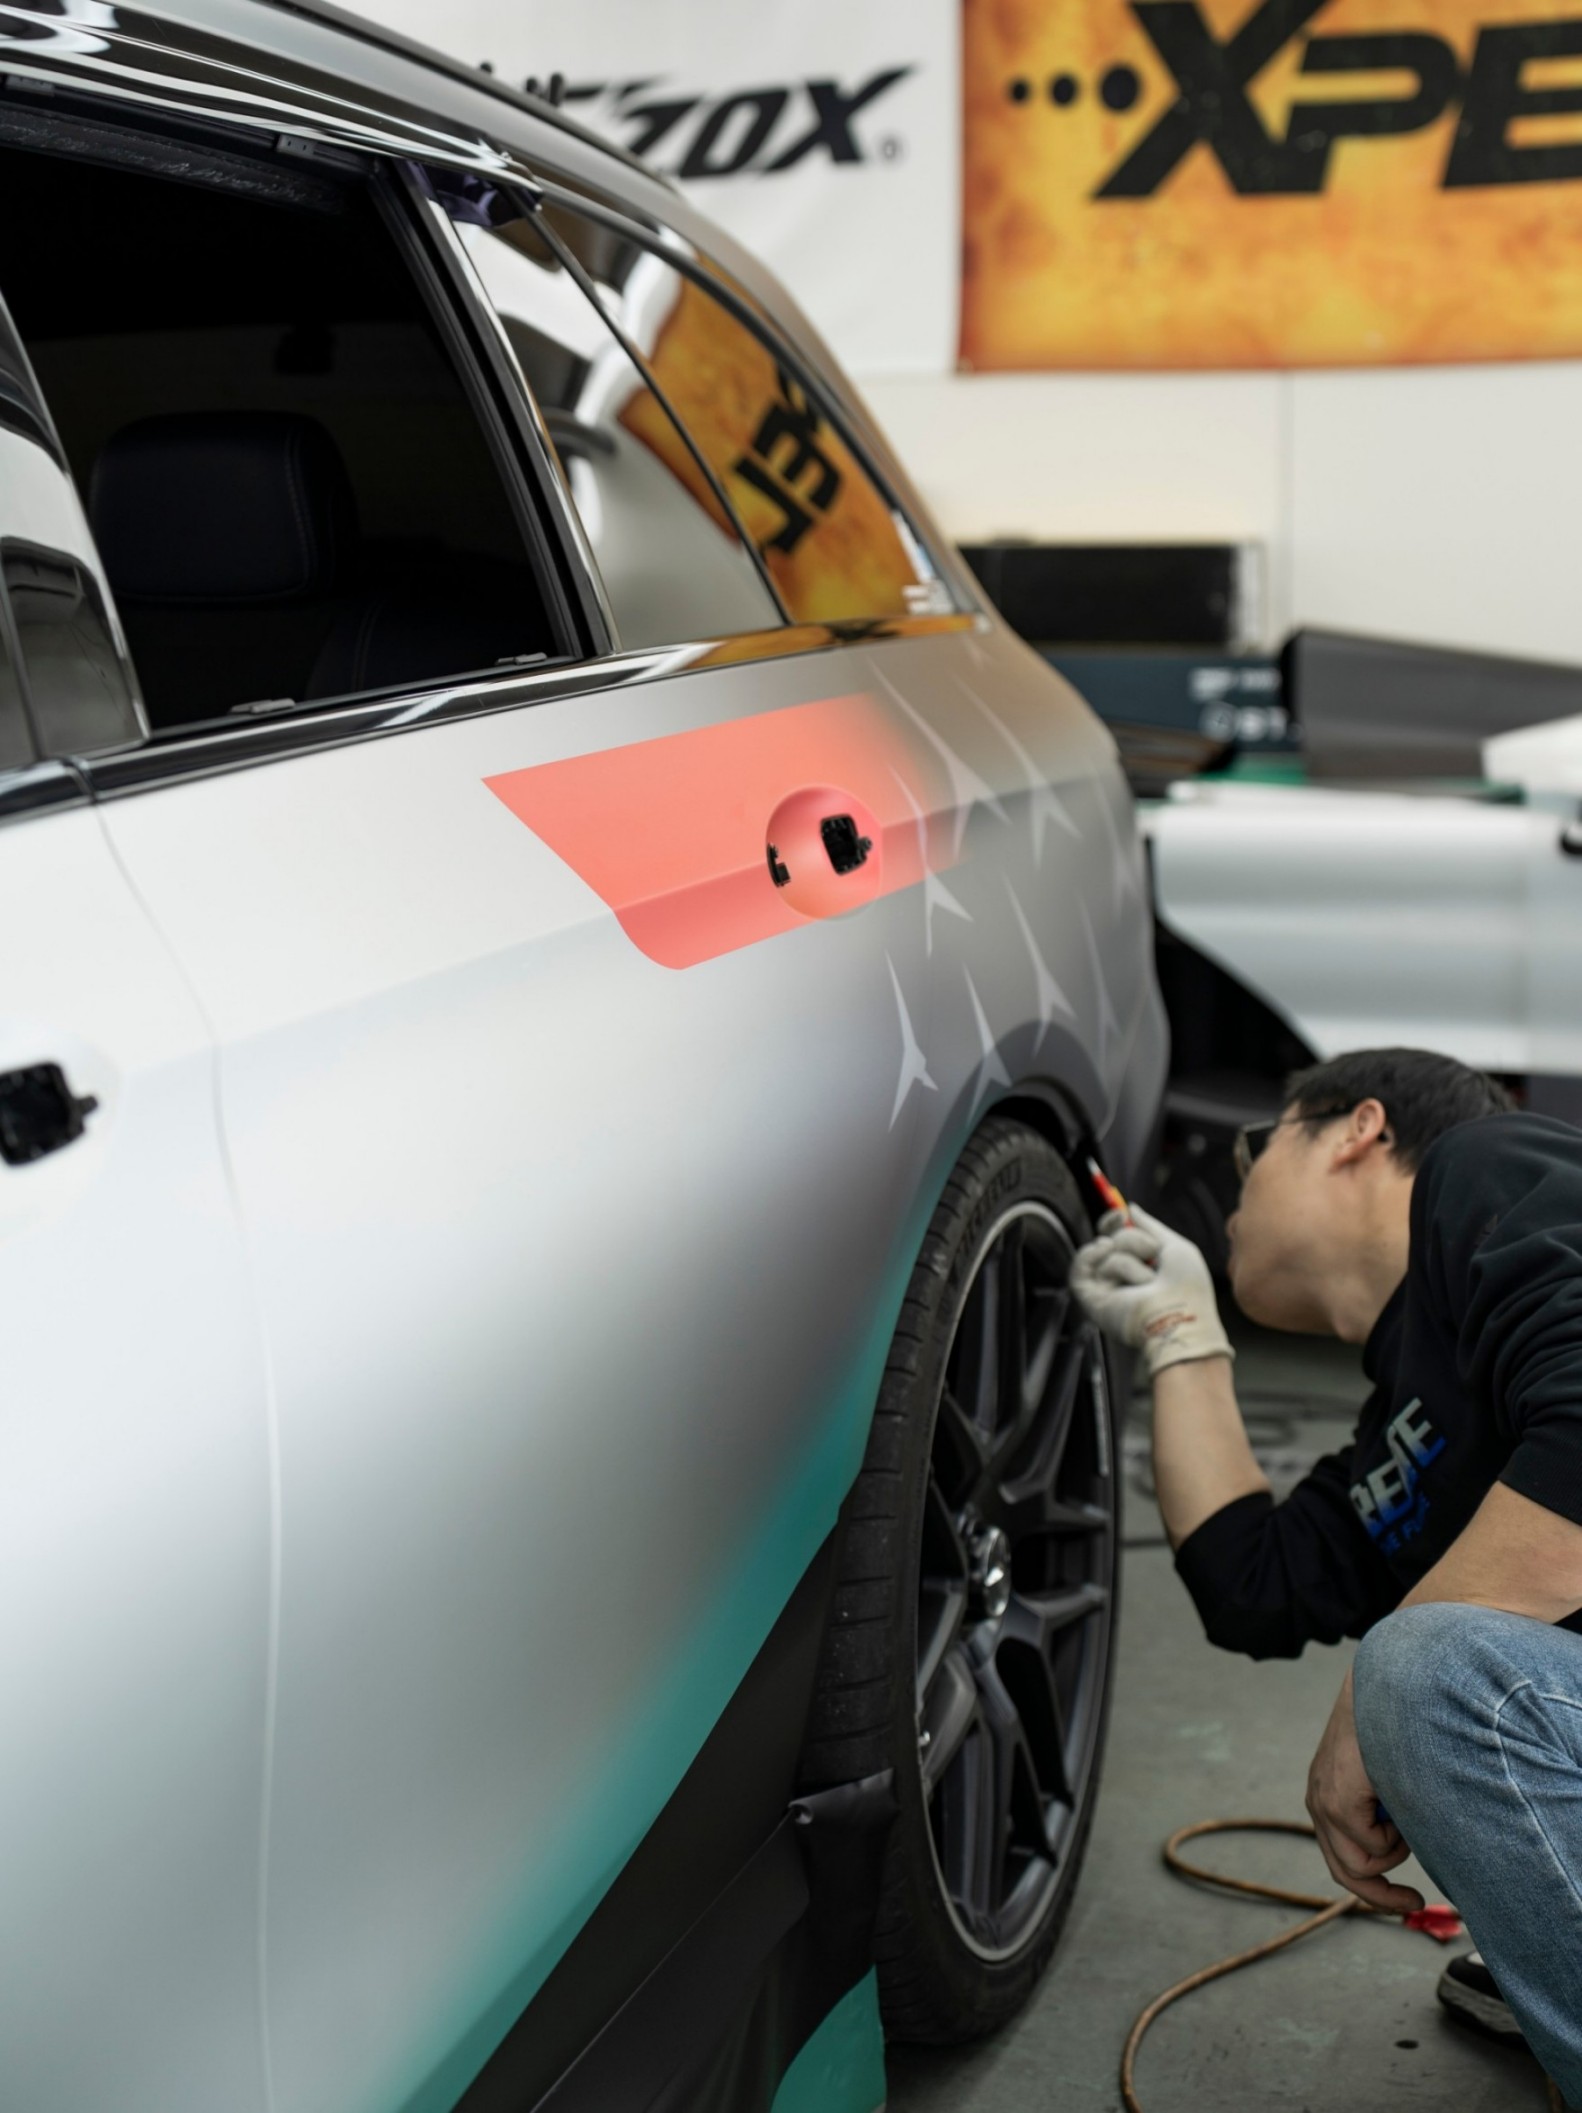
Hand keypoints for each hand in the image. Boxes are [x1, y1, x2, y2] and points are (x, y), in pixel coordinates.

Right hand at [1069, 1203, 1233, 1376]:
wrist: (1178, 1317)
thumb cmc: (1187, 1288)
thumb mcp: (1175, 1247)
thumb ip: (1151, 1226)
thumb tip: (1131, 1208)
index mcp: (1143, 1266)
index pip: (1119, 1237)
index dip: (1115, 1222)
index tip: (1120, 1213)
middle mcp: (1123, 1277)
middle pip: (1110, 1239)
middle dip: (1130, 1240)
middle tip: (1150, 1253)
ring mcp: (1107, 1288)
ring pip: (1103, 1252)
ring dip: (1129, 1259)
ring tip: (1147, 1281)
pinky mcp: (1092, 1299)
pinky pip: (1079, 1269)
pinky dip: (1089, 1256)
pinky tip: (1104, 1252)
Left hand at [1305, 1671, 1422, 1914]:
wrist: (1391, 1686)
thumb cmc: (1401, 1728)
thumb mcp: (1394, 1780)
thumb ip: (1391, 1813)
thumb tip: (1413, 1850)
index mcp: (1327, 1796)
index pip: (1341, 1860)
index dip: (1375, 1891)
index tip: (1412, 1903)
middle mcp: (1318, 1801)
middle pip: (1345, 1872)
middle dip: (1382, 1895)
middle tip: (1416, 1901)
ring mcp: (1323, 1801)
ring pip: (1362, 1864)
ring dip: (1395, 1849)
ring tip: (1404, 1811)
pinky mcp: (1337, 1801)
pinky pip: (1372, 1846)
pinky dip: (1395, 1834)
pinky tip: (1398, 1798)